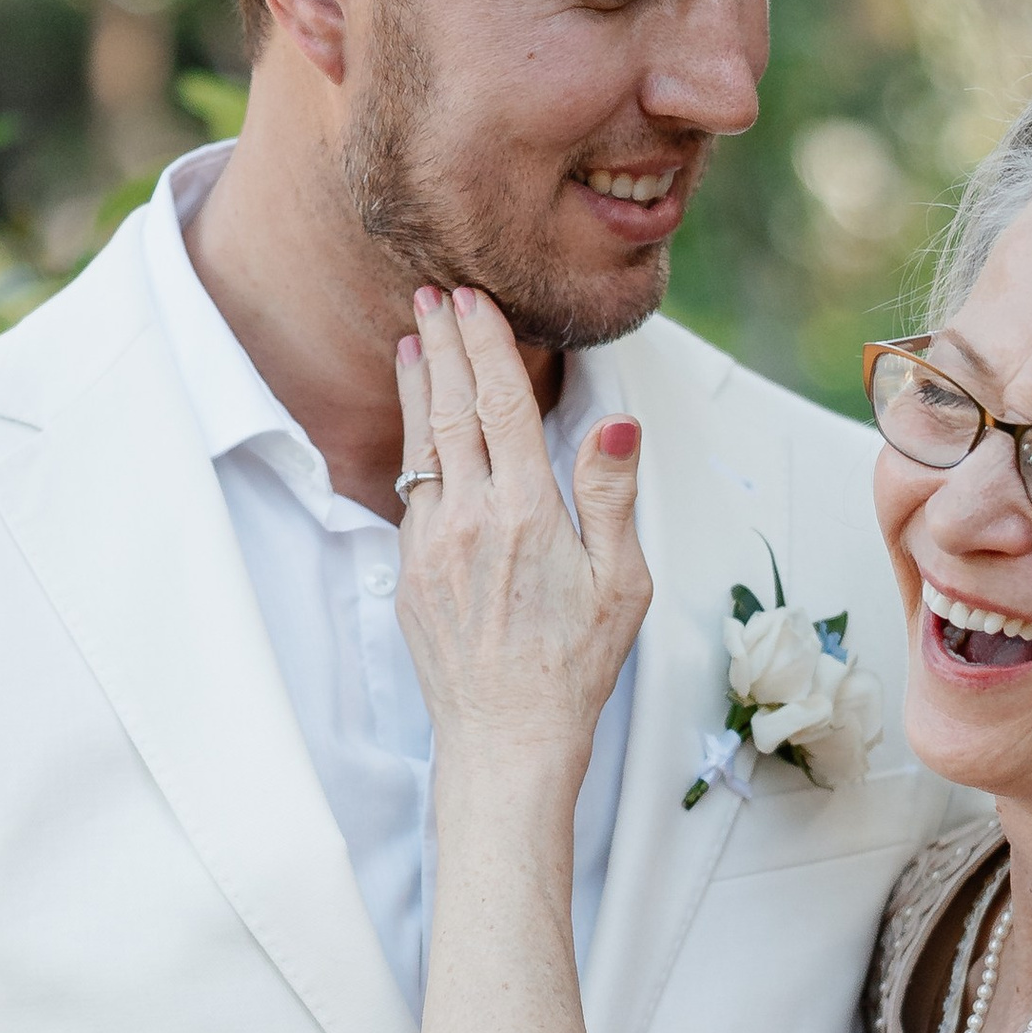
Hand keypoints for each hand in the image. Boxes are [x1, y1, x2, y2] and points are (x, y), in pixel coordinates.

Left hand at [393, 285, 649, 766]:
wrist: (506, 737)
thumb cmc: (575, 666)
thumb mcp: (622, 584)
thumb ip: (613, 496)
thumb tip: (619, 424)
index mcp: (527, 514)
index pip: (501, 404)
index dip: (485, 345)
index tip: (473, 299)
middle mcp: (470, 520)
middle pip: (450, 409)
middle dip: (441, 346)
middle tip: (431, 295)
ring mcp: (430, 547)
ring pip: (420, 448)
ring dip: (418, 389)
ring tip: (412, 342)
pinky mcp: (409, 574)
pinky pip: (412, 496)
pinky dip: (416, 450)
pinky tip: (421, 432)